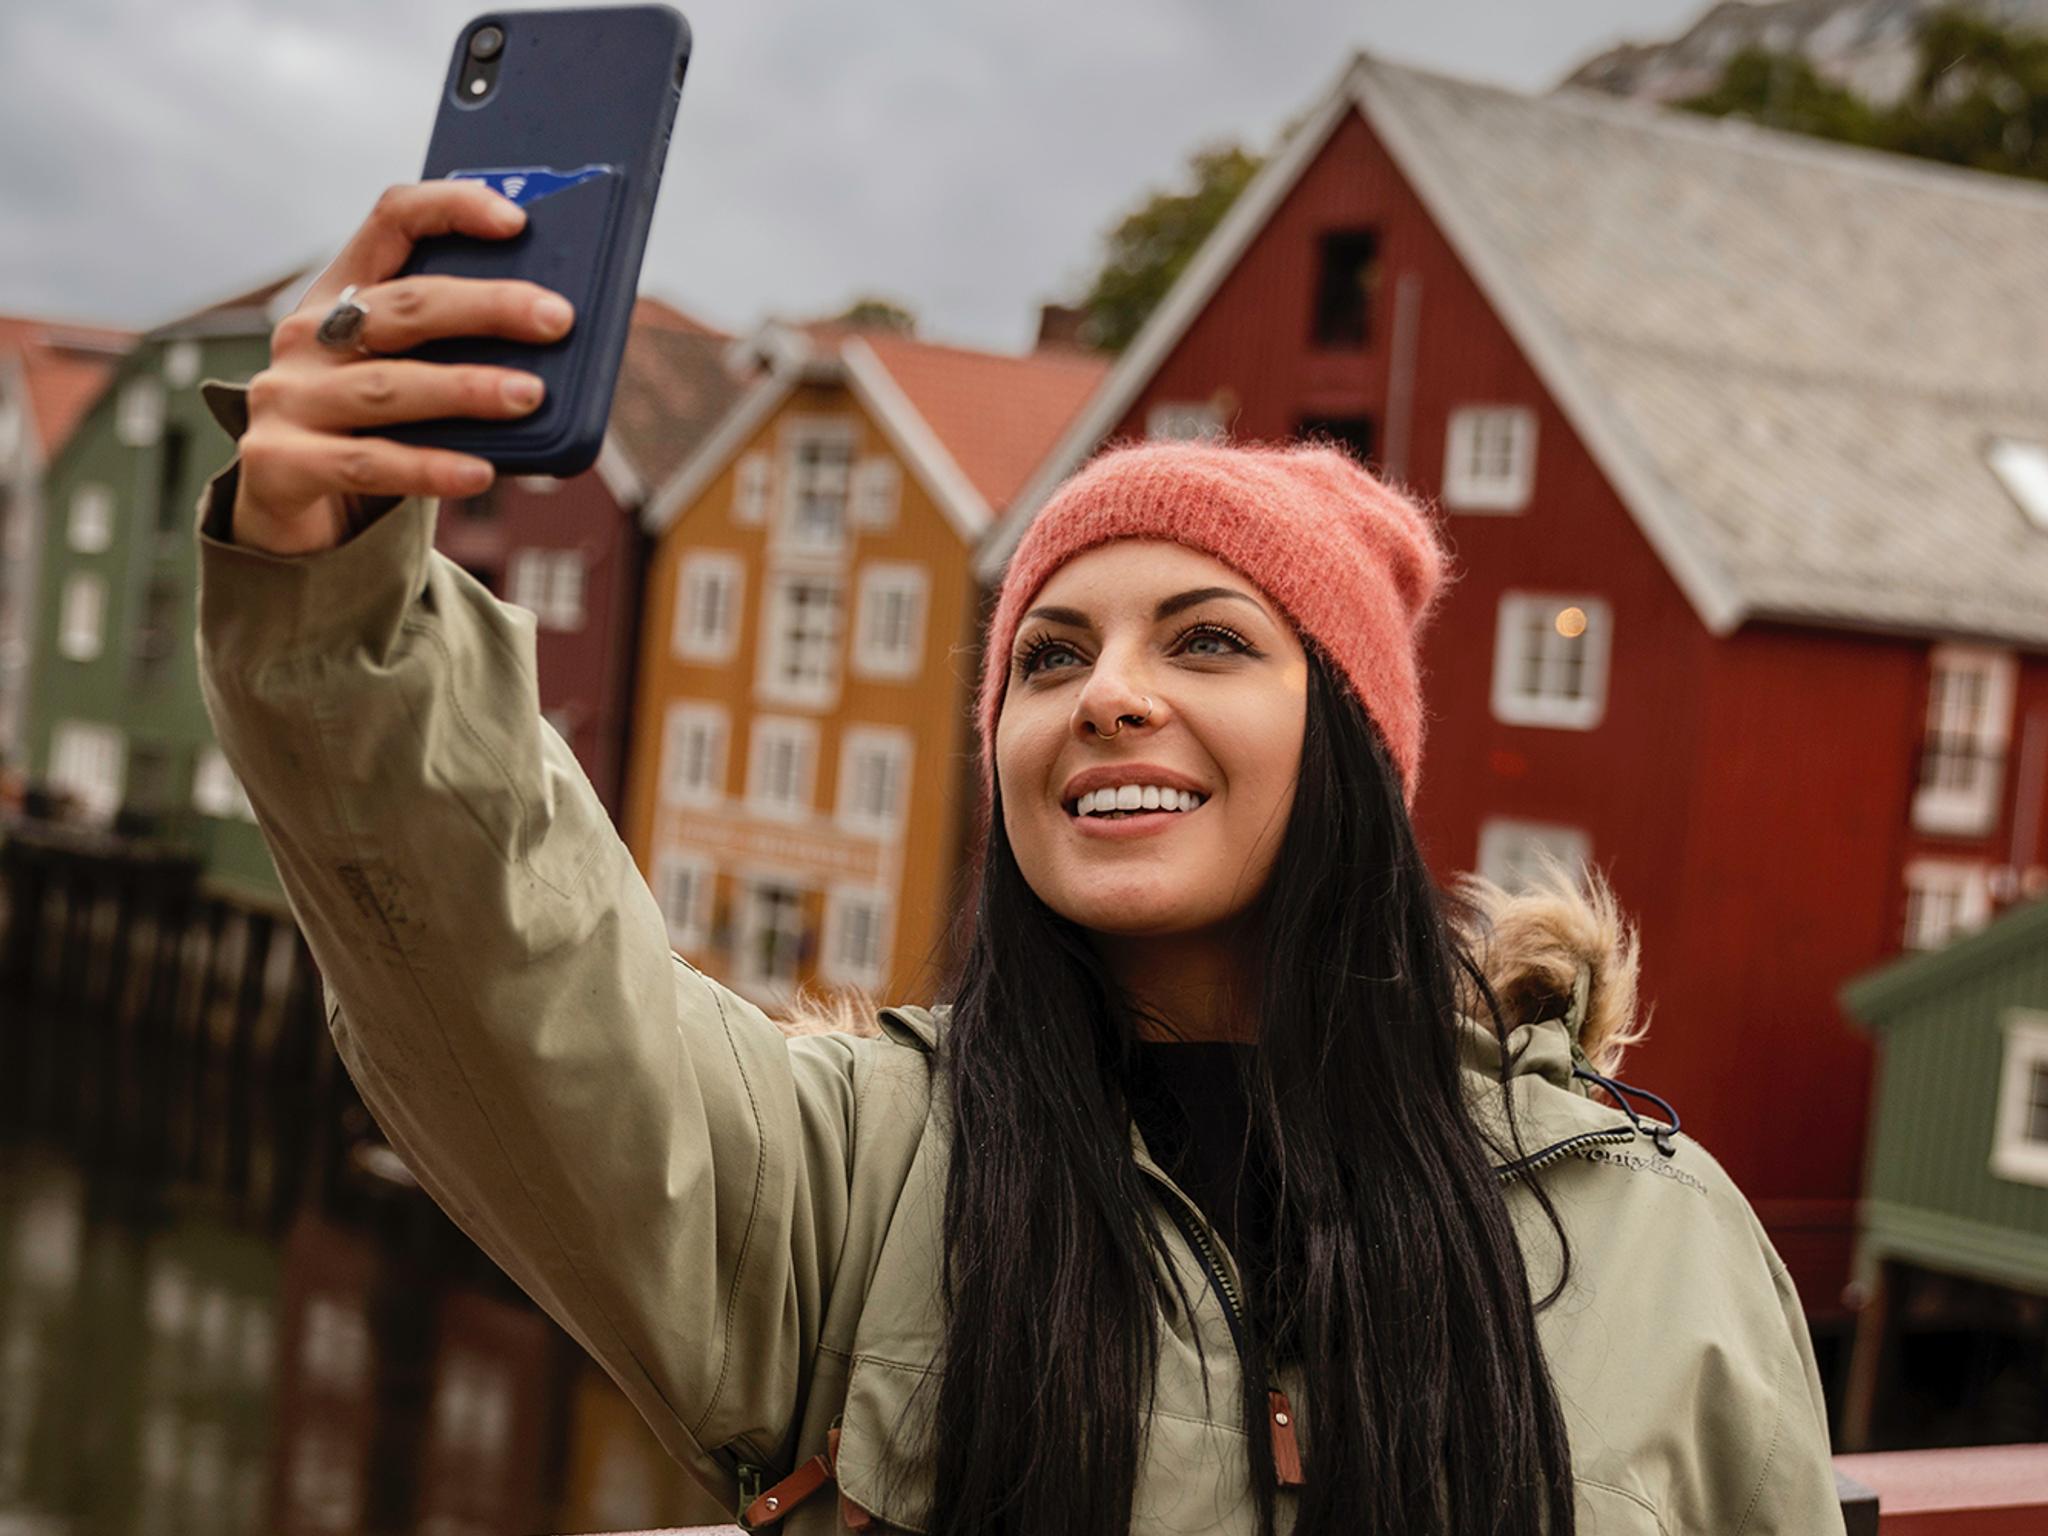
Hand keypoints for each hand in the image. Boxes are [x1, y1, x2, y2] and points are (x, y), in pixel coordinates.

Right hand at [231, 180, 575, 554]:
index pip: (391, 222)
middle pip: (403, 306)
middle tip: (556, 318)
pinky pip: (369, 463)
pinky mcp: (279, 463)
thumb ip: (456, 355)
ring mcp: (286, 398)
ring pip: (389, 385)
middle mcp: (307, 337)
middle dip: (486, 307)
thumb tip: (559, 349)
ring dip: (466, 388)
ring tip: (530, 394)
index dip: (452, 209)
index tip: (516, 221)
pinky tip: (480, 472)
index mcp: (340, 296)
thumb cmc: (368, 434)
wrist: (286, 513)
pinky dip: (429, 468)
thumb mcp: (405, 378)